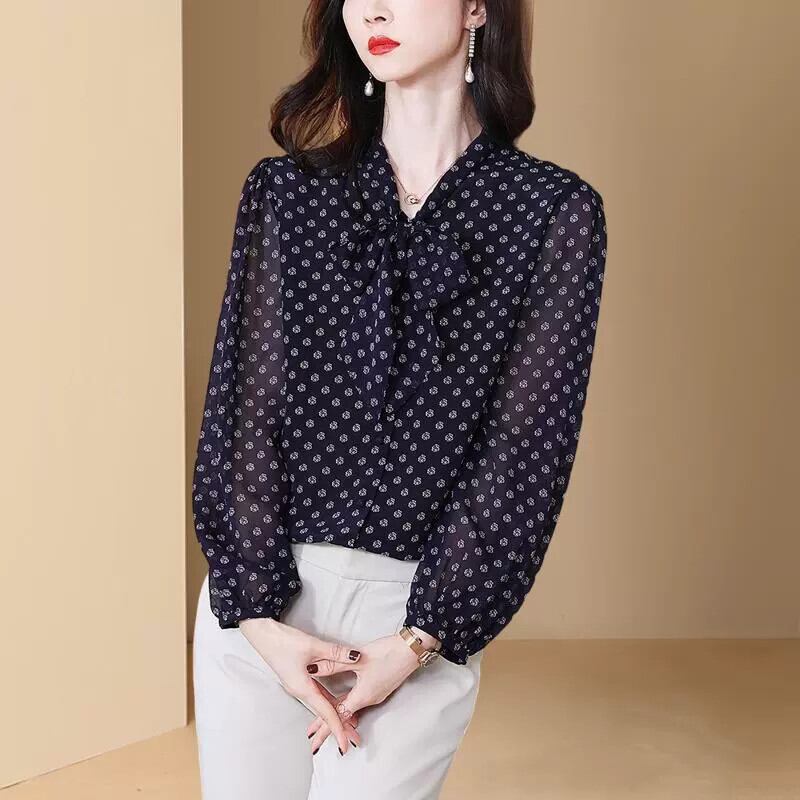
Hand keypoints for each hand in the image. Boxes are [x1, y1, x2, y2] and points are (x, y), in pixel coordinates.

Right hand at [239, 616, 361, 755]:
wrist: (263, 634)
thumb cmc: (283, 641)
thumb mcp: (312, 646)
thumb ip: (336, 652)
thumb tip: (357, 656)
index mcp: (303, 688)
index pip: (325, 712)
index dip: (338, 728)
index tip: (346, 744)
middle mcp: (301, 690)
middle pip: (324, 712)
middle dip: (340, 725)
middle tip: (355, 737)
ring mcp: (299, 685)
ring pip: (321, 704)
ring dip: (335, 713)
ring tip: (351, 724)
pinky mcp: (299, 678)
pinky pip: (317, 694)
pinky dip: (328, 701)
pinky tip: (337, 703)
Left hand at [305, 629, 432, 751]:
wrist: (411, 650)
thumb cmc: (387, 653)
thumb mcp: (357, 659)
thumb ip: (334, 665)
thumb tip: (313, 669)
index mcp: (363, 696)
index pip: (338, 716)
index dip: (324, 727)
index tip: (313, 738)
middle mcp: (369, 699)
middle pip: (344, 716)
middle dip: (328, 727)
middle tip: (313, 738)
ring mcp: (375, 694)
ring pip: (351, 709)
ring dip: (337, 717)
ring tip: (324, 724)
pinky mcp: (379, 687)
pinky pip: (359, 701)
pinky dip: (347, 706)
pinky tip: (342, 704)